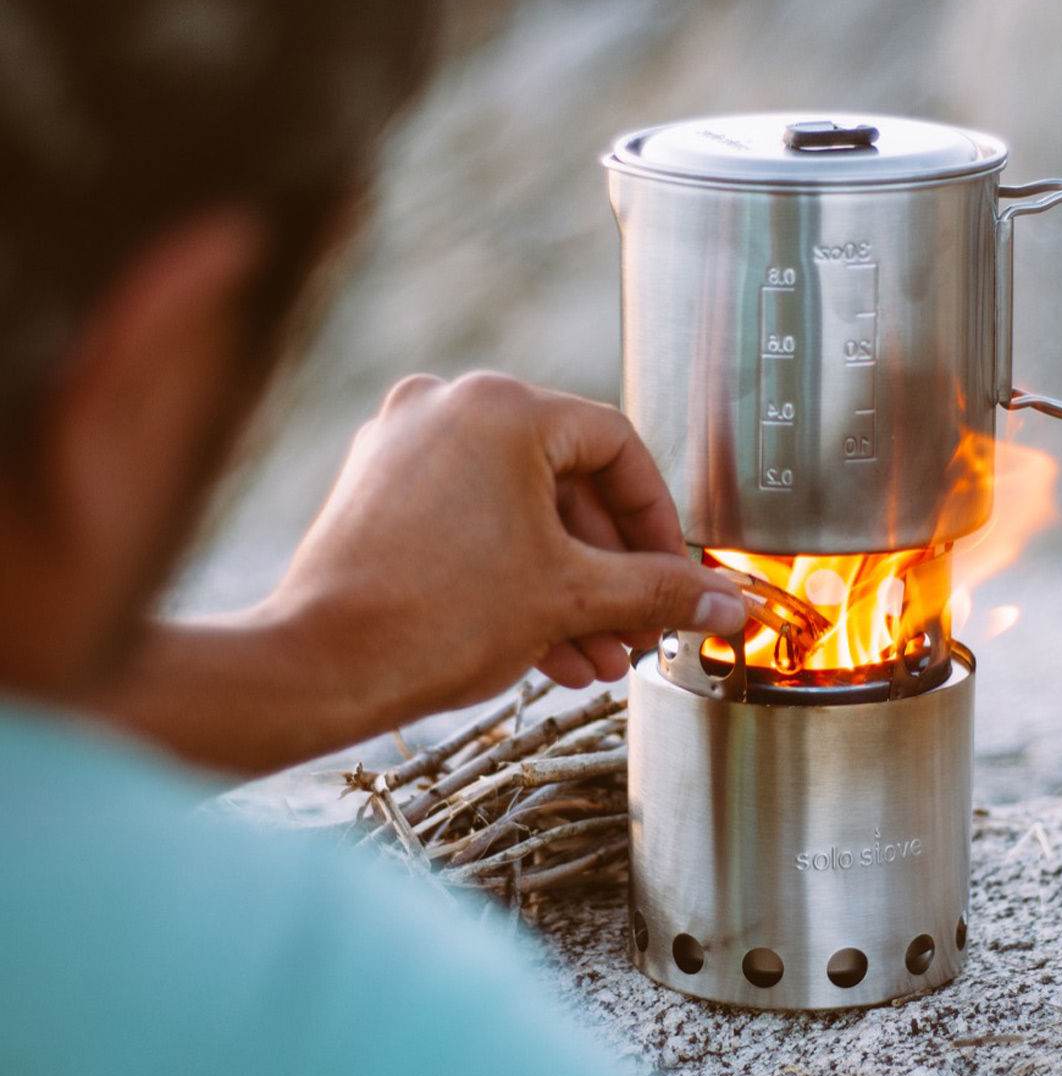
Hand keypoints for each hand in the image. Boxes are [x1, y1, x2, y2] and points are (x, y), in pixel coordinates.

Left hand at [264, 371, 745, 734]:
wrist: (320, 668)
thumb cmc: (434, 621)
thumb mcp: (571, 598)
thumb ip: (660, 591)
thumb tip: (727, 602)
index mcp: (501, 408)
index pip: (616, 448)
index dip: (658, 520)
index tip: (675, 572)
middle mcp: (448, 408)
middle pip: (567, 485)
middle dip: (609, 572)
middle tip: (637, 630)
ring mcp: (405, 446)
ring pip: (519, 512)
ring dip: (567, 587)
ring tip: (597, 657)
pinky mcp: (379, 489)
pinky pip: (472, 523)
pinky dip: (513, 575)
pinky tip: (548, 646)